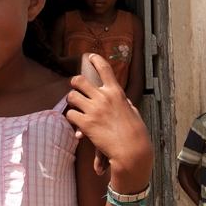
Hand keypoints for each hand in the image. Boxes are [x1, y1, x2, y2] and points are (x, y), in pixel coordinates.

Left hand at [66, 54, 152, 180]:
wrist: (131, 150)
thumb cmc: (135, 132)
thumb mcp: (132, 111)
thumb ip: (123, 102)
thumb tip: (120, 97)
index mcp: (116, 92)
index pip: (104, 68)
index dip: (95, 59)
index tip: (90, 56)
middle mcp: (103, 97)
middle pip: (79, 80)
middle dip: (74, 82)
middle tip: (74, 87)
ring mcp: (94, 110)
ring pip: (71, 96)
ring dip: (71, 101)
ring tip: (75, 107)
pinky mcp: (86, 124)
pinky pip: (70, 114)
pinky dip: (72, 118)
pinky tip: (77, 124)